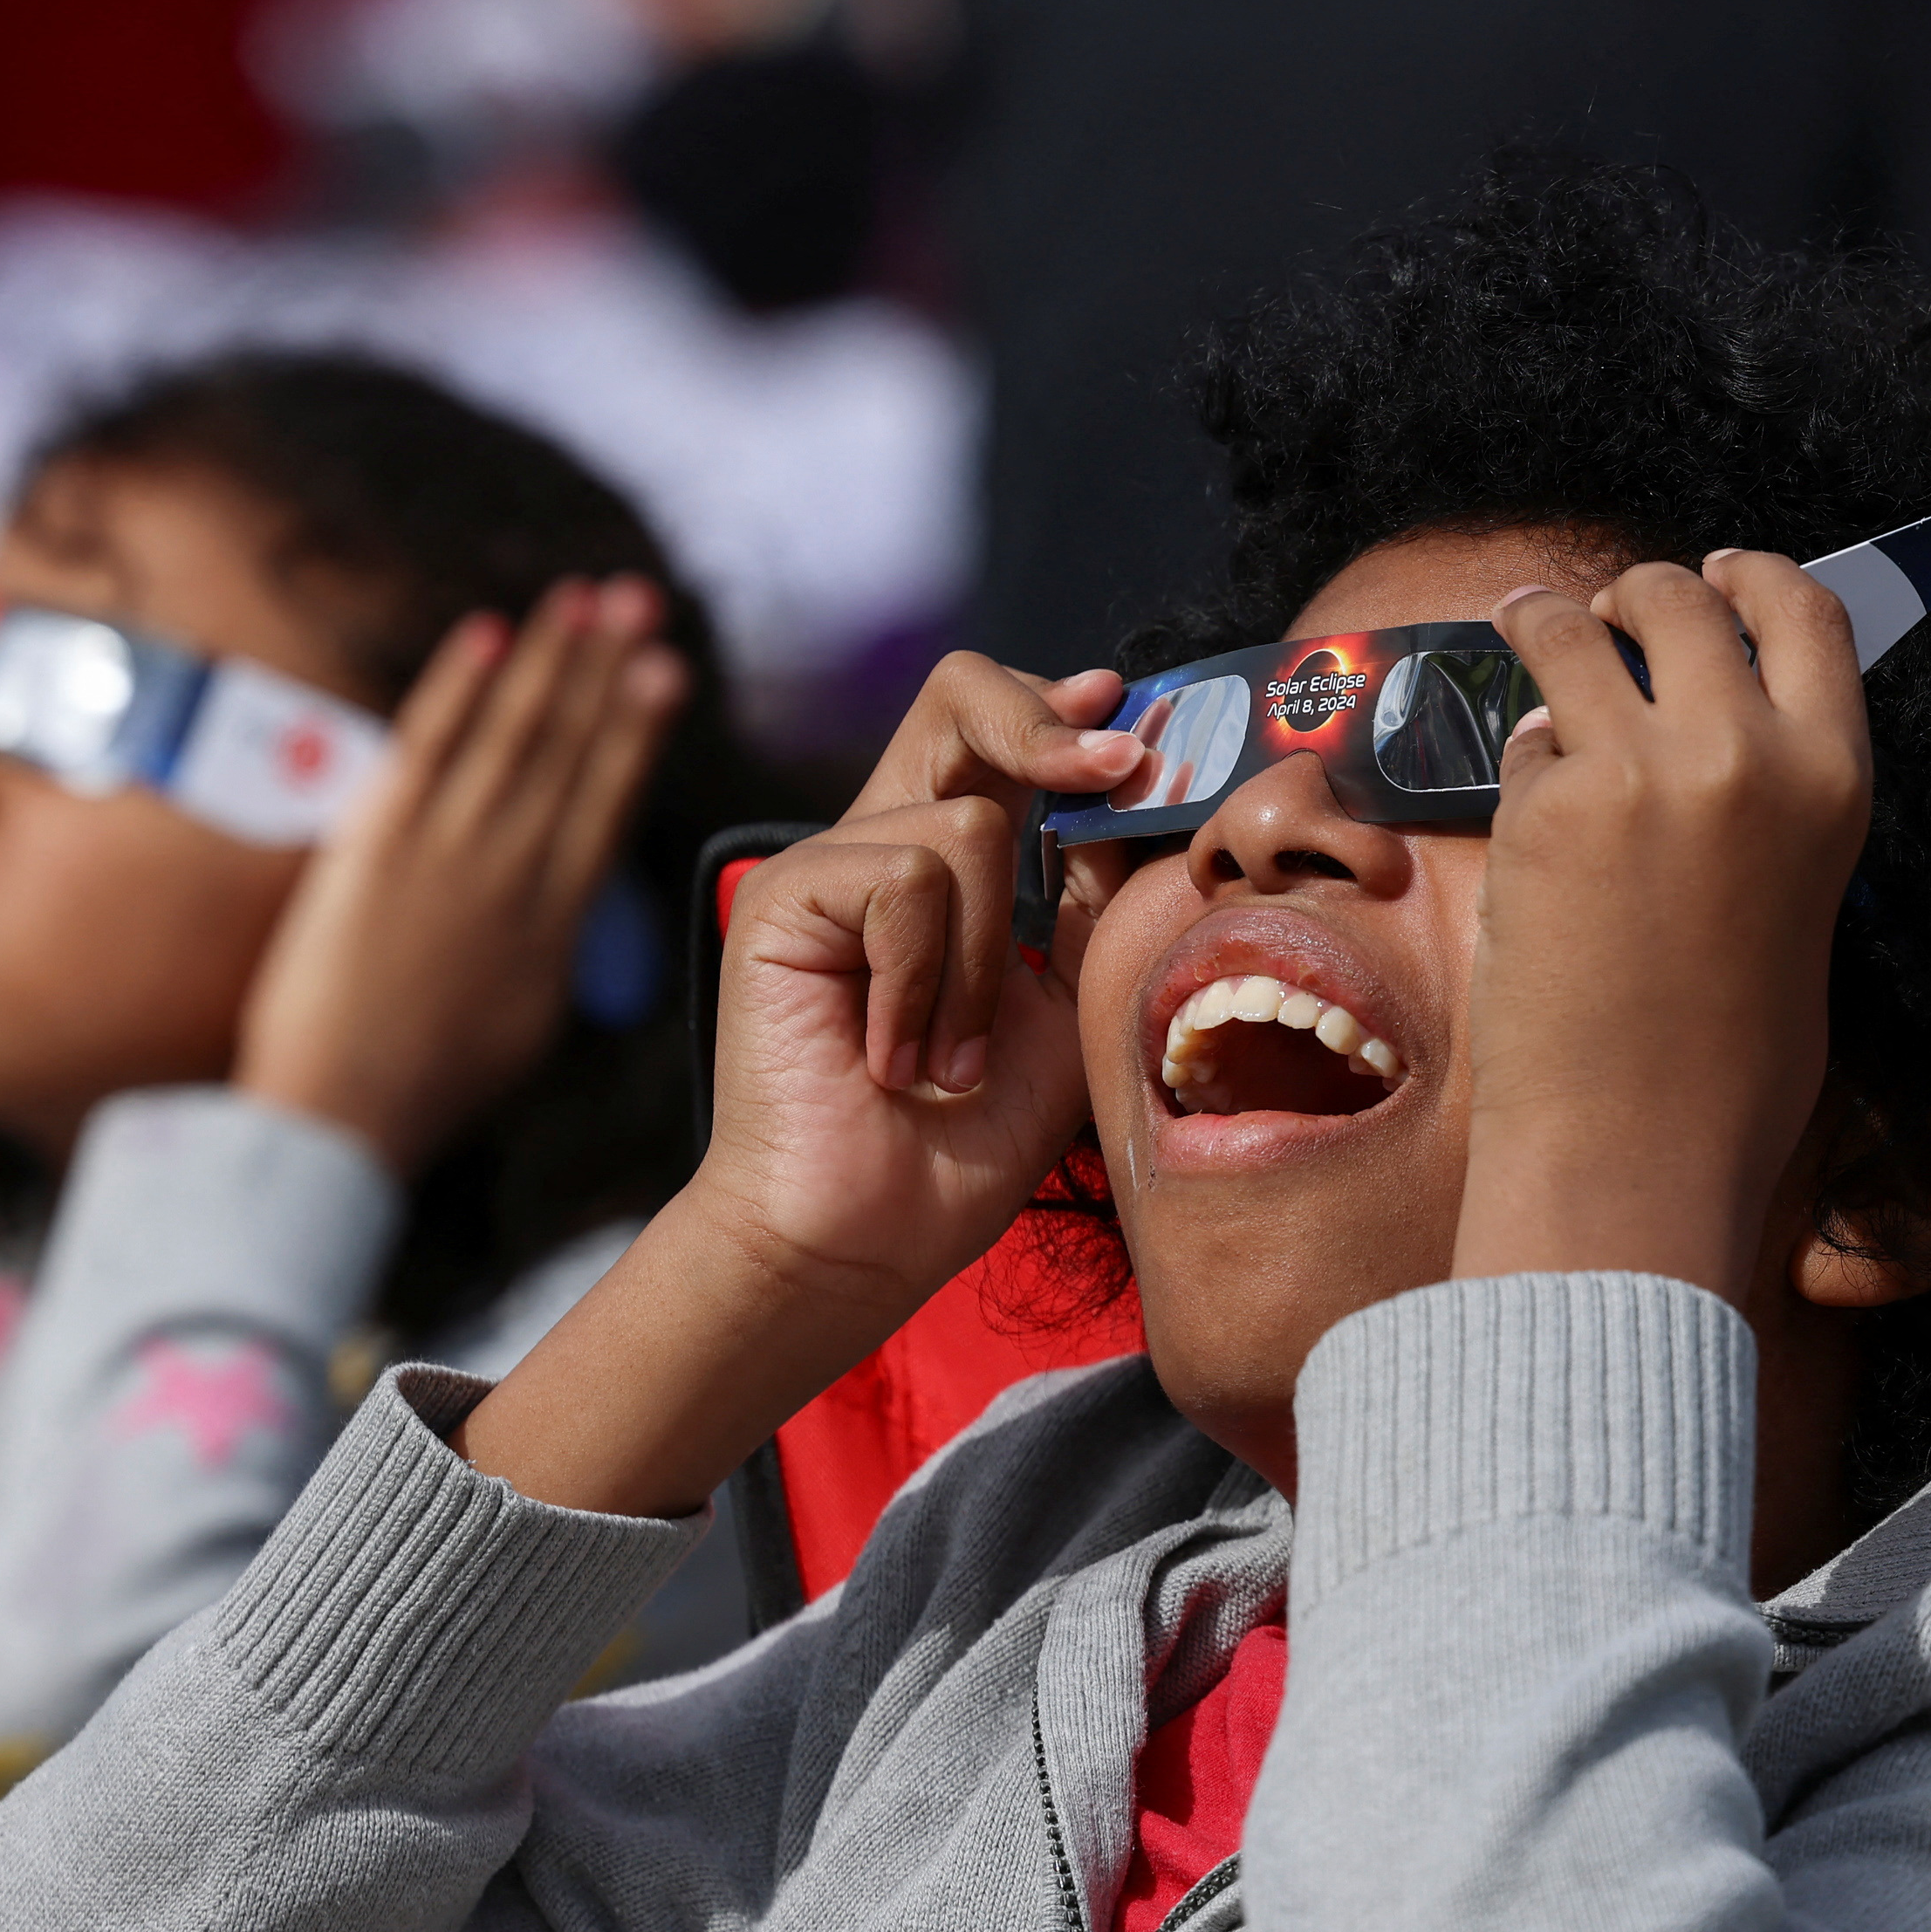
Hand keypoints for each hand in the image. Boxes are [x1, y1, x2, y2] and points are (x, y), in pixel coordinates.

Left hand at [234, 579, 687, 1172]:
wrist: (342, 1114)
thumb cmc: (423, 1084)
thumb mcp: (518, 1022)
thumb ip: (542, 949)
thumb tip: (558, 911)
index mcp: (553, 923)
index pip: (605, 801)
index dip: (636, 729)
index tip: (666, 671)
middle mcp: (513, 875)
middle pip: (572, 750)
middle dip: (610, 668)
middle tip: (641, 599)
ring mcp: (448, 854)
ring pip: (514, 733)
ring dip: (554, 658)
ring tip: (585, 597)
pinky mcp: (378, 844)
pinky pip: (429, 744)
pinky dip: (461, 685)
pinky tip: (490, 632)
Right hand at [458, 652, 1137, 1518]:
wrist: (866, 1236)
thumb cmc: (966, 1140)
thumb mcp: (1069, 1001)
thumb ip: (1097, 900)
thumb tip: (1145, 793)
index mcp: (952, 857)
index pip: (1005, 729)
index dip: (1073, 713)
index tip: (1138, 732)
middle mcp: (885, 839)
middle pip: (961, 695)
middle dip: (1049, 728)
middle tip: (1119, 768)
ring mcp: (828, 862)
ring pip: (968, 827)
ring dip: (987, 962)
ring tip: (951, 1058)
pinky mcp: (785, 897)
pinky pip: (906, 881)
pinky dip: (926, 981)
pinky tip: (896, 1059)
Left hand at [1454, 555, 1873, 1297]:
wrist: (1640, 1149)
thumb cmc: (1727, 1064)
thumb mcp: (1796, 905)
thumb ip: (1766, 804)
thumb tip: (1698, 733)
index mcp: (1833, 779)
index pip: (1805, 611)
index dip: (1752, 574)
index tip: (1714, 570)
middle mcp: (1746, 753)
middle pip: (1683, 597)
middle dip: (1639, 595)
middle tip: (1607, 618)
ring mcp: (1639, 770)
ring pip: (1580, 631)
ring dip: (1551, 623)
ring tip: (1534, 634)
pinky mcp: (1545, 804)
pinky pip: (1528, 740)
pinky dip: (1523, 757)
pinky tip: (1530, 808)